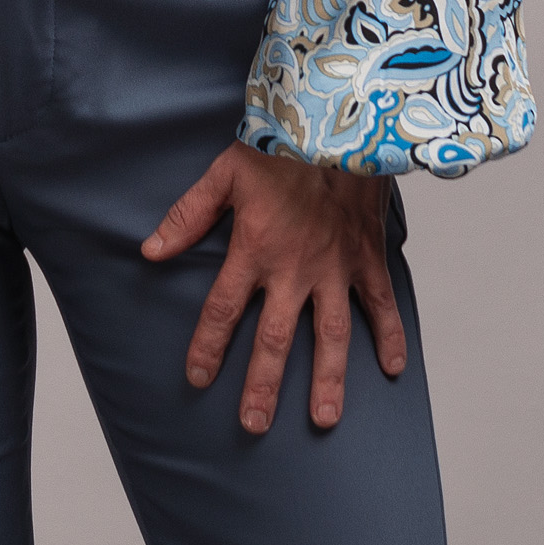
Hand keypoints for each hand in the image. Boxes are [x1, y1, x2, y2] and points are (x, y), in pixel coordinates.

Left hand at [142, 142, 405, 432]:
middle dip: (262, 385)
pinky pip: (381, 303)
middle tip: (253, 424)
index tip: (197, 378)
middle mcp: (294, 268)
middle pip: (275, 338)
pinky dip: (390, 334)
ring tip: (322, 419)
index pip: (223, 309)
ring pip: (331, 334)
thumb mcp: (225, 171)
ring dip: (327, 379)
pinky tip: (392, 369)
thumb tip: (151, 250)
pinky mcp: (367, 257)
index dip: (207, 346)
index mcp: (255, 248)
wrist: (339, 119)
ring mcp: (335, 267)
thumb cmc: (281, 143)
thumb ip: (189, 215)